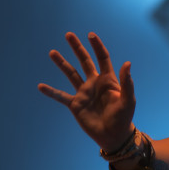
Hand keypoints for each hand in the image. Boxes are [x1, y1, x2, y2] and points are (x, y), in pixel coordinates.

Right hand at [38, 31, 135, 152]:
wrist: (114, 135)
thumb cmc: (124, 117)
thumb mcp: (128, 99)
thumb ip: (126, 82)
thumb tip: (127, 63)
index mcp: (108, 80)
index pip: (102, 58)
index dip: (97, 46)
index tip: (90, 35)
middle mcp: (94, 83)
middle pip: (84, 61)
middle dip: (77, 48)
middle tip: (69, 34)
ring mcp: (84, 93)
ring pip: (70, 74)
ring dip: (62, 63)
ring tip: (52, 52)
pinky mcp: (75, 105)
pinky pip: (61, 96)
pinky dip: (51, 92)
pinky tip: (40, 86)